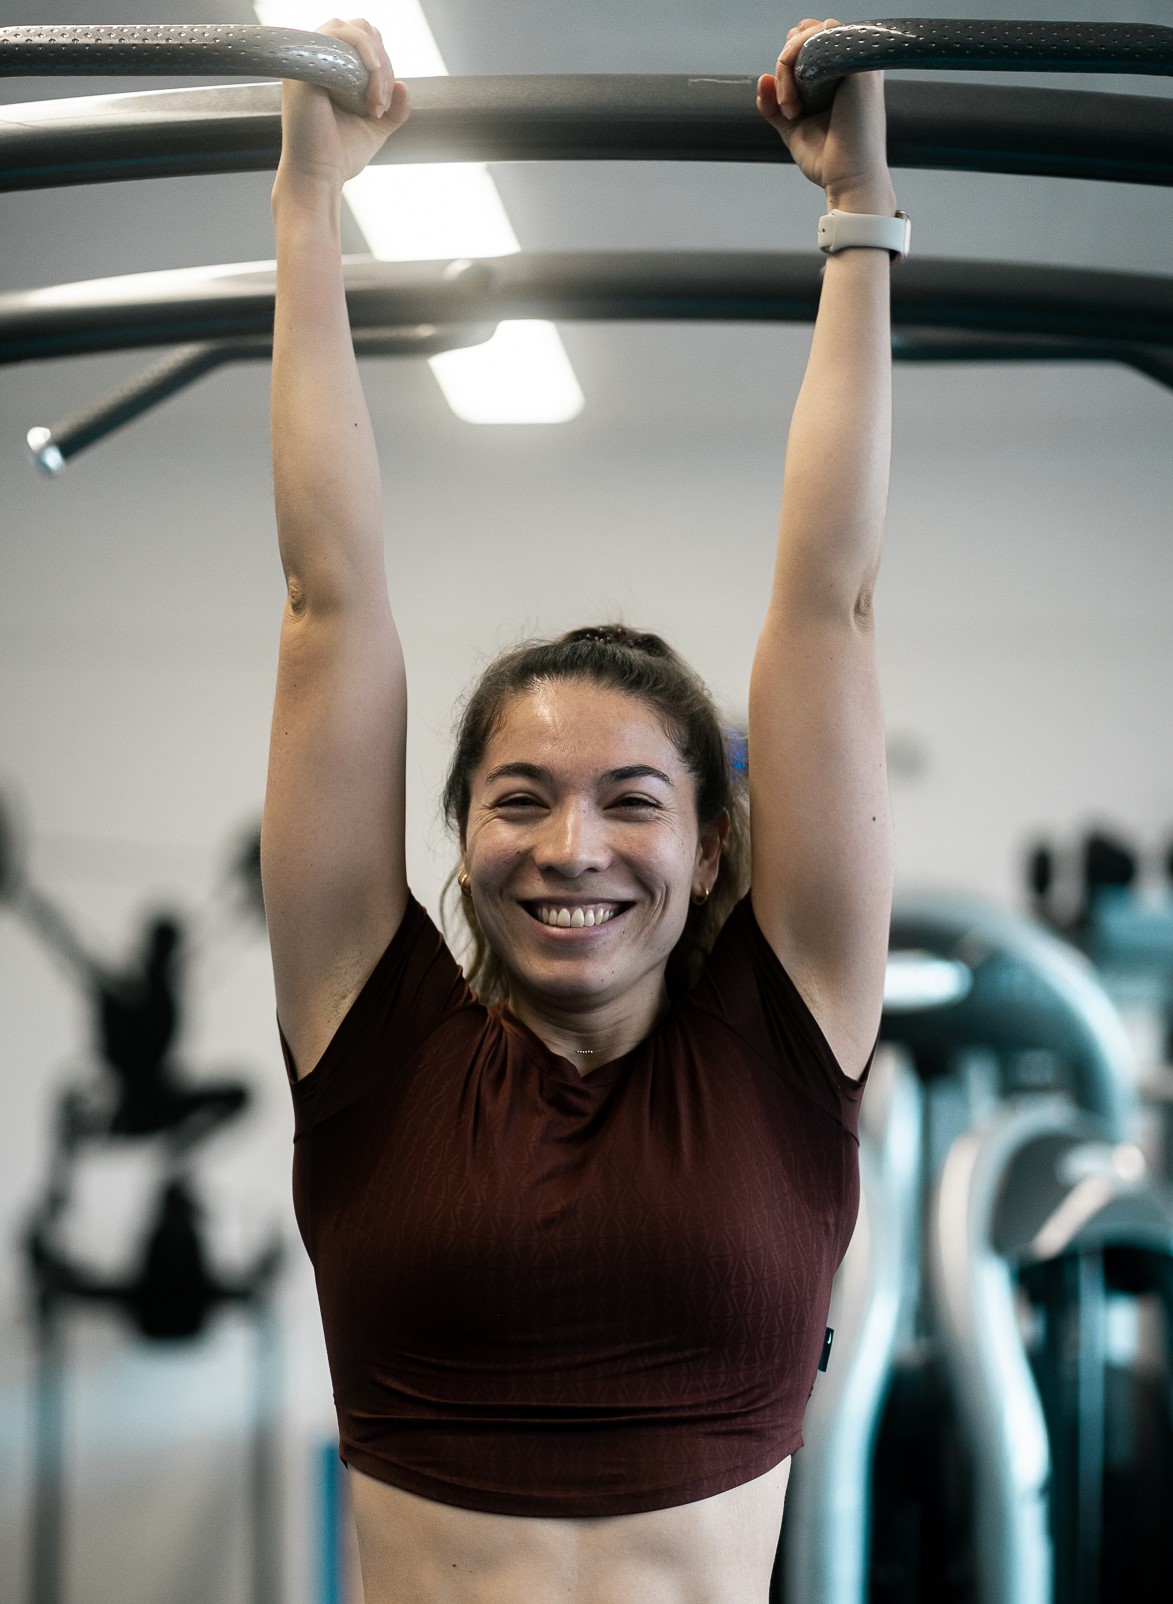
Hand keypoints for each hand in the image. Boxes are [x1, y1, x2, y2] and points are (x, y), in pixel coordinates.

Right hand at [276, 16, 409, 198]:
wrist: (320, 176)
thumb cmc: (340, 155)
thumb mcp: (376, 127)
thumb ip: (394, 108)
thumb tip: (404, 86)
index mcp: (329, 69)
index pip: (365, 41)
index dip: (384, 65)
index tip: (385, 105)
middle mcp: (316, 58)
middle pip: (361, 29)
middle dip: (383, 64)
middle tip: (382, 103)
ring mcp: (308, 58)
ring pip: (354, 31)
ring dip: (377, 64)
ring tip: (377, 103)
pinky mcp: (304, 65)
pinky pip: (339, 38)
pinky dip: (365, 56)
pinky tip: (372, 91)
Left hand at [757, 18, 895, 213]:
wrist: (850, 182)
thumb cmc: (829, 160)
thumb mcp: (794, 128)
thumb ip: (775, 105)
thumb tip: (762, 79)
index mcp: (844, 75)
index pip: (811, 40)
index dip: (790, 56)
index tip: (783, 98)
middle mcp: (854, 64)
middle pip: (809, 32)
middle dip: (786, 63)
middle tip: (786, 106)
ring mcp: (859, 61)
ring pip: (813, 32)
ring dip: (788, 65)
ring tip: (791, 109)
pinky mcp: (859, 64)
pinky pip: (823, 35)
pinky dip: (796, 60)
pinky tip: (795, 101)